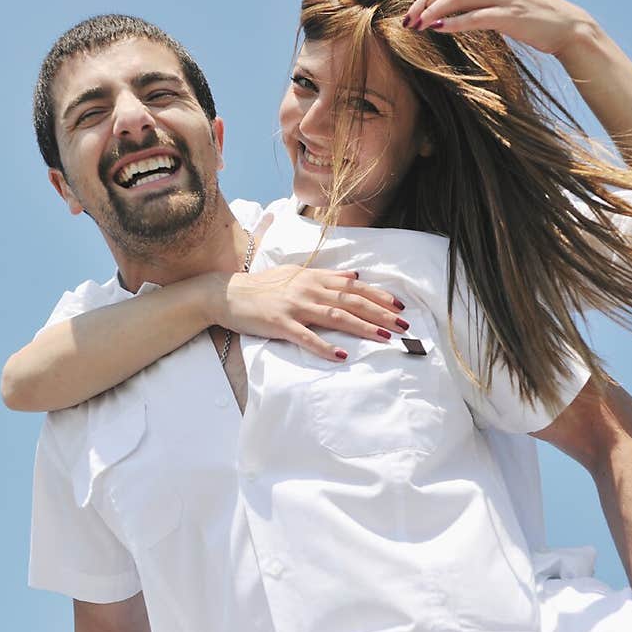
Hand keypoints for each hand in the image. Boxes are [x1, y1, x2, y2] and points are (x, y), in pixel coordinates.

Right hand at [211, 265, 409, 361]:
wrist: (228, 293)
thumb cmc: (263, 287)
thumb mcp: (296, 275)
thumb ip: (325, 276)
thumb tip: (353, 276)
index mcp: (314, 278)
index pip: (354, 286)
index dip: (379, 295)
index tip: (400, 305)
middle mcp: (308, 289)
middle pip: (352, 301)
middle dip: (381, 313)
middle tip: (404, 325)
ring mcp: (295, 307)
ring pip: (336, 317)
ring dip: (362, 327)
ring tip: (384, 337)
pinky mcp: (280, 324)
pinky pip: (306, 337)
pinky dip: (324, 347)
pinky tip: (341, 356)